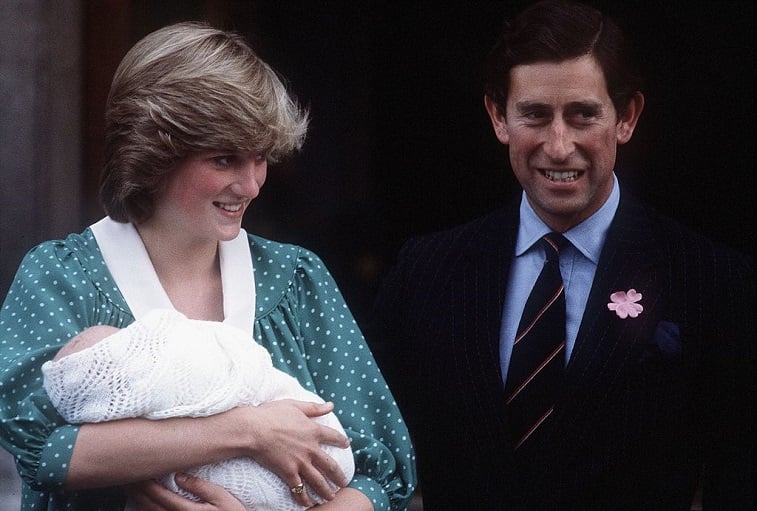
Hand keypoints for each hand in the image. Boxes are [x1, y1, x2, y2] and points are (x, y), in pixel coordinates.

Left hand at [125, 475, 244, 509]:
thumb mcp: (222, 499)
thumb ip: (201, 487)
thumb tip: (180, 476)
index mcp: (186, 510)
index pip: (159, 495)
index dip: (146, 482)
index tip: (137, 470)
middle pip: (149, 504)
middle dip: (137, 490)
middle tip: (127, 476)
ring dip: (138, 499)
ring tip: (131, 487)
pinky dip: (146, 508)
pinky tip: (143, 502)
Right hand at [241, 399, 350, 506]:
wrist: (253, 429)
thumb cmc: (271, 414)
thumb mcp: (295, 405)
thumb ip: (314, 407)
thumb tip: (331, 405)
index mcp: (313, 430)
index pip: (334, 436)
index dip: (341, 441)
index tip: (346, 445)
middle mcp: (311, 448)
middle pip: (330, 465)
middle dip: (339, 476)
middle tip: (344, 483)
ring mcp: (300, 462)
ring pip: (318, 481)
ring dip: (326, 491)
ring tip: (331, 497)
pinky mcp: (288, 472)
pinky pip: (299, 488)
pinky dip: (303, 497)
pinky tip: (307, 503)